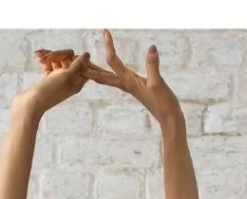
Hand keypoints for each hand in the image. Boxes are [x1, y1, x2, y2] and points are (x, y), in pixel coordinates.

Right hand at [12, 49, 90, 119]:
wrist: (30, 104)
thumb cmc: (49, 92)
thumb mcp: (67, 77)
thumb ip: (78, 65)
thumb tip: (87, 54)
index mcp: (77, 82)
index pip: (84, 64)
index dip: (77, 58)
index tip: (69, 60)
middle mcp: (70, 80)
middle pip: (70, 58)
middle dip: (58, 54)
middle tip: (47, 57)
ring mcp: (59, 78)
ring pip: (59, 59)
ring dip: (50, 55)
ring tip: (40, 58)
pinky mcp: (49, 77)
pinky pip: (50, 62)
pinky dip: (45, 58)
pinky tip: (37, 56)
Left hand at [42, 29, 182, 128]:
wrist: (169, 119)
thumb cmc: (164, 103)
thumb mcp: (158, 83)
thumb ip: (153, 66)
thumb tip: (151, 49)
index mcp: (128, 82)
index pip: (113, 61)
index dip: (109, 46)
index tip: (105, 31)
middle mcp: (125, 84)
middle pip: (101, 75)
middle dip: (89, 66)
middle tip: (77, 57)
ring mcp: (129, 87)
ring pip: (107, 78)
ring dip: (96, 71)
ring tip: (86, 64)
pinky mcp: (135, 88)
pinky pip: (116, 80)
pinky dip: (108, 74)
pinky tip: (109, 72)